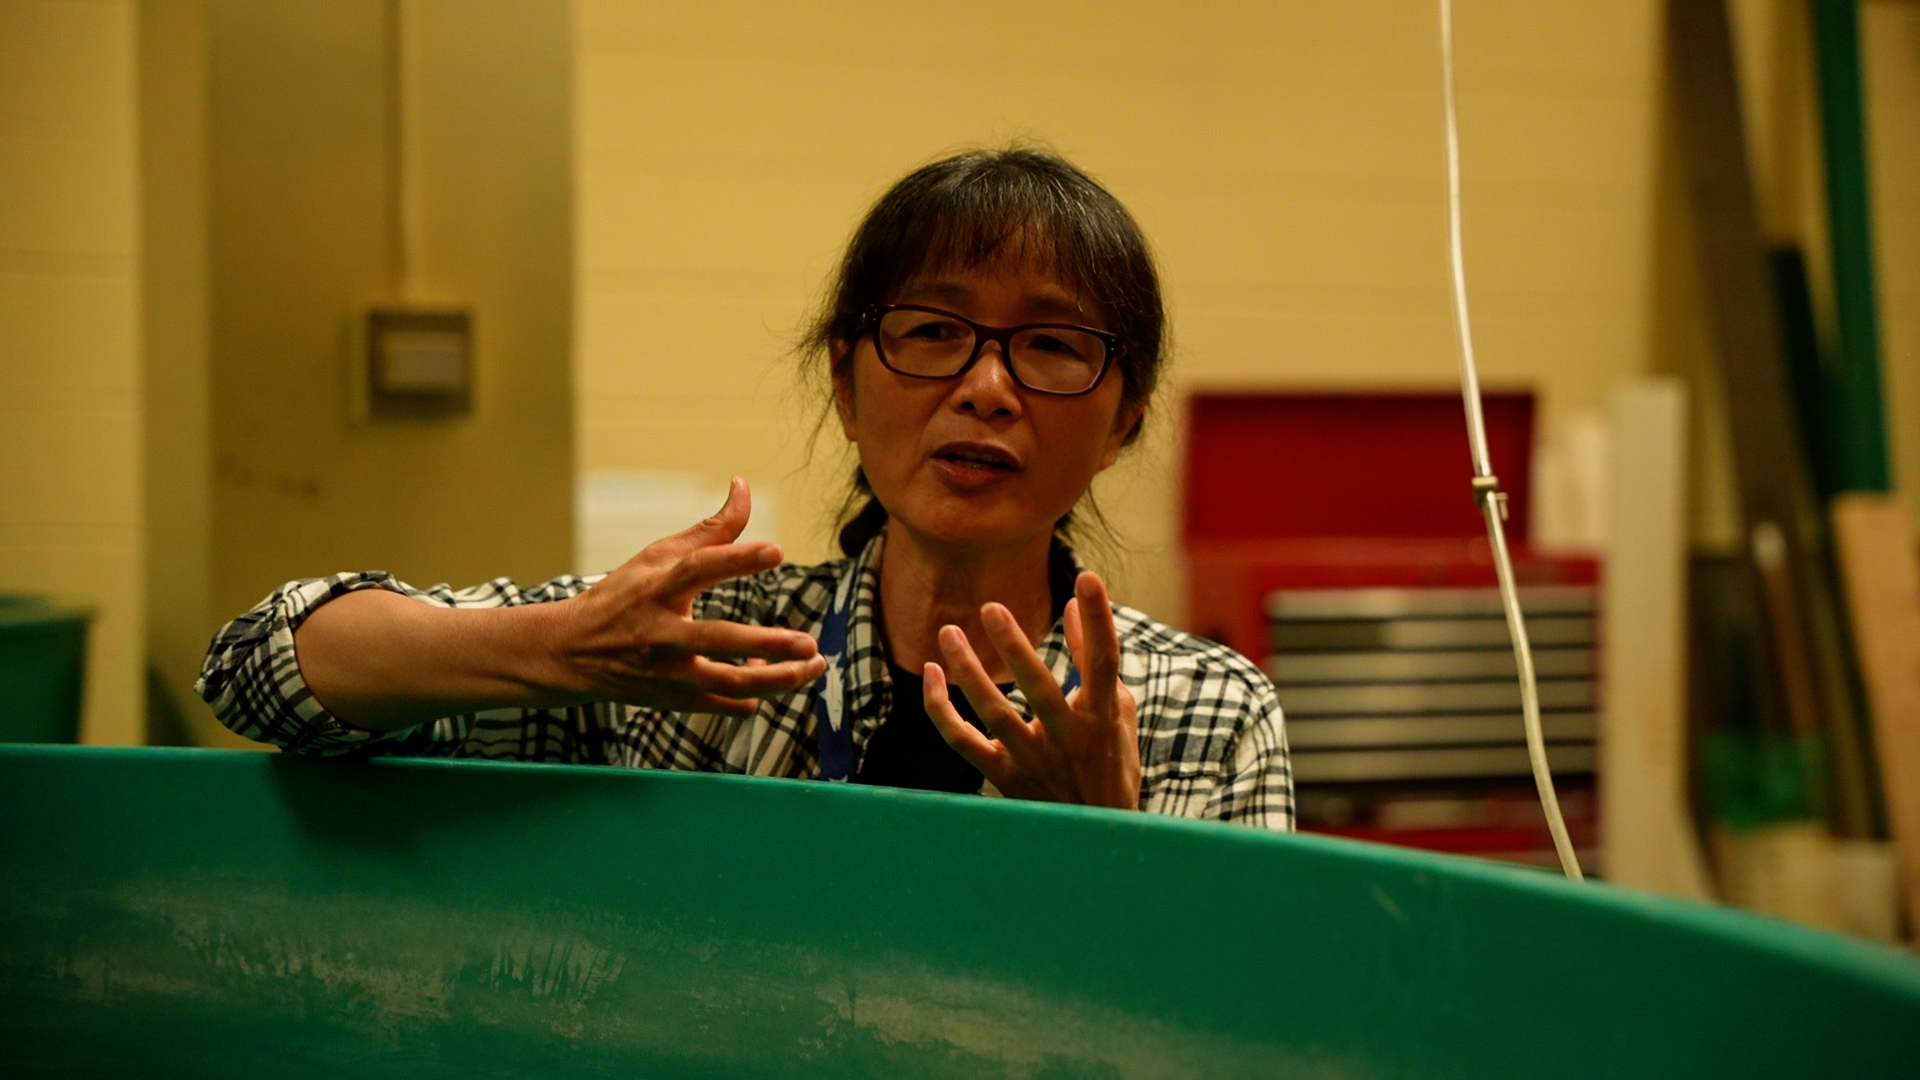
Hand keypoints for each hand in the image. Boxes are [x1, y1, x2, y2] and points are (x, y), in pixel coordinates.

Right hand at [550, 477, 824, 714]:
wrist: (571, 652)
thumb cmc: (624, 596)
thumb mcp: (658, 556)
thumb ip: (710, 529)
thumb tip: (742, 485)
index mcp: (656, 588)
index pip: (697, 569)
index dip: (737, 558)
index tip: (777, 550)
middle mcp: (660, 632)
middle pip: (717, 639)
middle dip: (766, 644)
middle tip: (808, 643)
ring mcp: (666, 671)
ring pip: (725, 682)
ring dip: (775, 679)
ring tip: (812, 666)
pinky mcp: (671, 699)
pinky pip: (720, 704)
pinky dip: (751, 698)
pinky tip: (773, 680)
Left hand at [924, 571, 1139, 809]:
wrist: (1096, 837)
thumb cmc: (1109, 763)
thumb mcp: (1115, 712)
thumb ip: (1092, 658)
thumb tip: (1073, 606)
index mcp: (1103, 719)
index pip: (1104, 662)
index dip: (1098, 620)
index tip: (1087, 578)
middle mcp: (1069, 740)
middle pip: (1040, 689)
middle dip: (1015, 647)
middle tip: (991, 607)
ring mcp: (1033, 761)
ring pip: (993, 713)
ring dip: (968, 671)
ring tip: (949, 632)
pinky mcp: (1003, 776)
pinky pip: (961, 740)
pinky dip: (940, 708)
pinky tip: (932, 674)